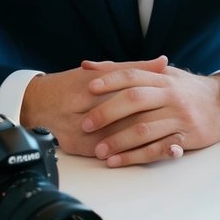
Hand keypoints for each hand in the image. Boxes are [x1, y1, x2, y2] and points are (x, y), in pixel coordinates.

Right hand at [20, 57, 168, 155]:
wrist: (37, 103)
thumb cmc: (74, 84)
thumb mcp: (101, 71)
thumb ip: (133, 68)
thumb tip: (164, 61)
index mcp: (90, 85)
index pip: (126, 92)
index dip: (153, 97)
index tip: (177, 100)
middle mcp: (84, 109)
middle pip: (123, 119)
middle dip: (153, 124)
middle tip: (182, 128)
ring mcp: (78, 131)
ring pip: (117, 140)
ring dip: (147, 145)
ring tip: (175, 148)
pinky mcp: (76, 147)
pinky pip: (106, 153)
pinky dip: (130, 156)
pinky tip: (150, 157)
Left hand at [79, 60, 219, 166]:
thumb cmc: (187, 89)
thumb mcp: (164, 74)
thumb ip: (128, 71)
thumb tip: (88, 66)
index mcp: (163, 79)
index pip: (133, 76)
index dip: (110, 80)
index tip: (89, 89)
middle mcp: (171, 96)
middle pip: (135, 101)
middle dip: (107, 113)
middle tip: (86, 125)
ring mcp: (180, 117)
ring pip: (144, 128)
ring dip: (118, 141)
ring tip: (98, 151)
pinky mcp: (187, 137)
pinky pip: (158, 148)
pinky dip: (135, 156)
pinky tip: (118, 161)